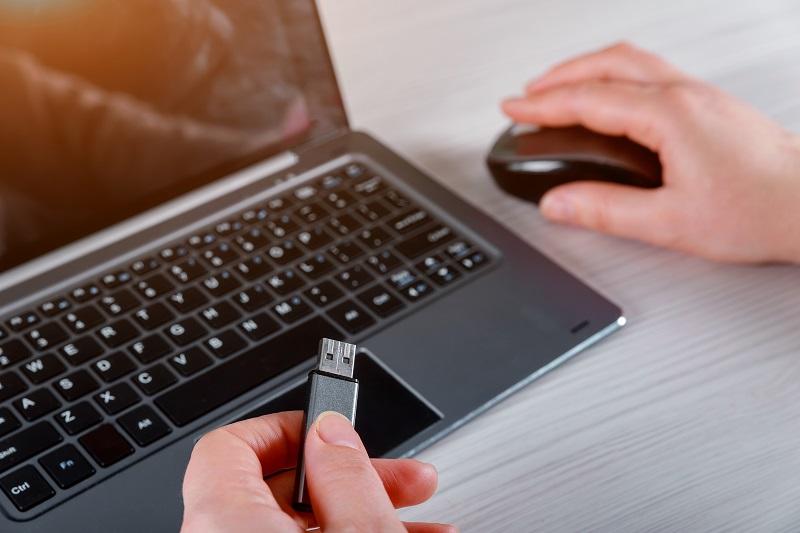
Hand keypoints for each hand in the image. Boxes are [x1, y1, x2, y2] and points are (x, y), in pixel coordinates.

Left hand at [181, 410, 453, 532]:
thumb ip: (344, 476)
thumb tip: (333, 433)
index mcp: (226, 523)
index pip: (229, 445)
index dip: (286, 425)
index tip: (333, 426)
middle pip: (281, 486)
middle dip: (353, 473)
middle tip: (404, 476)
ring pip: (302, 525)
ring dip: (365, 509)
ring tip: (424, 519)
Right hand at [502, 42, 799, 263]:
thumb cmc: (761, 210)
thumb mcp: (670, 223)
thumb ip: (605, 211)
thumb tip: (557, 203)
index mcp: (669, 116)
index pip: (588, 99)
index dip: (542, 104)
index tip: (513, 109)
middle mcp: (684, 94)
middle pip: (607, 64)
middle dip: (558, 77)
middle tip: (526, 95)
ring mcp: (699, 94)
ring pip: (630, 61)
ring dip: (585, 69)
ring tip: (557, 88)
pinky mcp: (709, 104)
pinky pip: (650, 71)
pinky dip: (613, 74)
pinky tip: (608, 95)